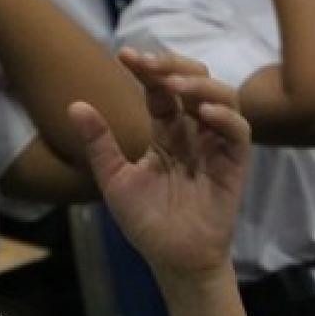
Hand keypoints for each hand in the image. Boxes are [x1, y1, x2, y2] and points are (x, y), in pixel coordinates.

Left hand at [72, 50, 249, 283]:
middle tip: (149, 63)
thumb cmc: (147, 222)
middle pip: (197, 82)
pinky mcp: (235, 163)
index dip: (147, 71)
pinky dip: (225, 116)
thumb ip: (100, 142)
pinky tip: (202, 112)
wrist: (172, 259)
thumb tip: (75, 104)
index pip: (162, 91)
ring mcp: (217, 145)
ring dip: (201, 84)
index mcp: (168, 132)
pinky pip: (239, 131)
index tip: (125, 56)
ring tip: (175, 84)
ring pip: (224, 97)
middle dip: (174, 66)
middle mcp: (195, 132)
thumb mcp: (114, 178)